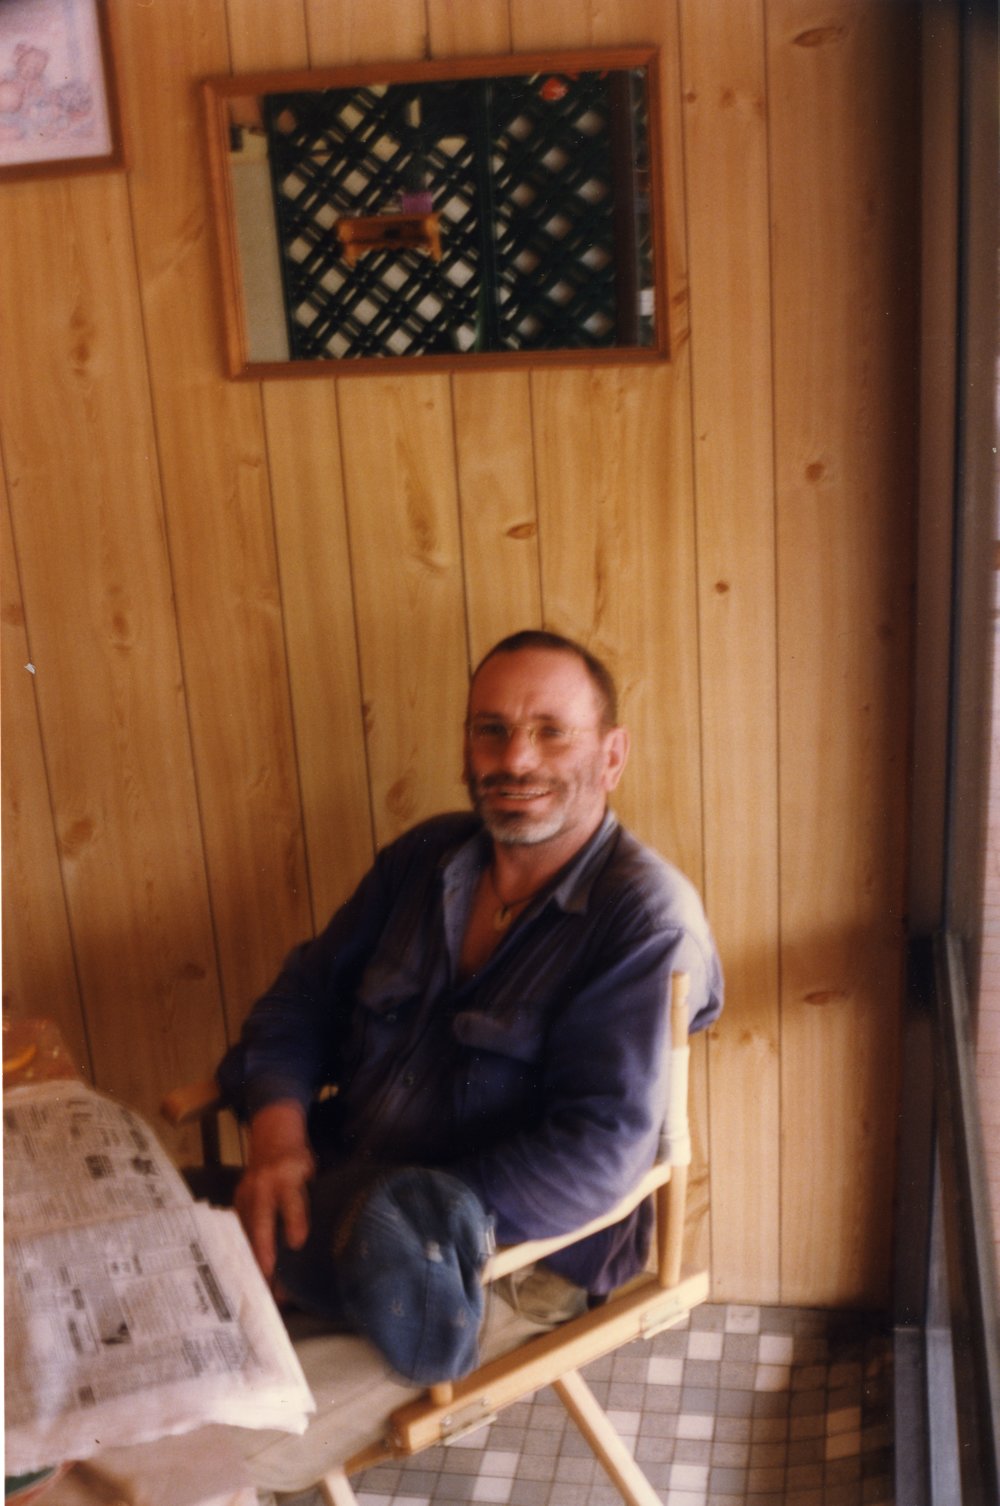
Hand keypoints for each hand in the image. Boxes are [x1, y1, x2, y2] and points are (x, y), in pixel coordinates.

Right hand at [235, 1100, 315, 1280]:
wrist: (271, 1135)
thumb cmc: (298, 1160)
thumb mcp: (311, 1171)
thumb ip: (311, 1197)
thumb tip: (324, 1233)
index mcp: (287, 1174)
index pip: (291, 1200)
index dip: (295, 1220)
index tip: (297, 1243)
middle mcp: (263, 1184)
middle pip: (261, 1219)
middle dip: (263, 1248)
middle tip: (267, 1277)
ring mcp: (246, 1192)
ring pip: (247, 1228)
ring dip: (252, 1256)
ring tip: (259, 1284)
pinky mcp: (237, 1200)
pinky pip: (240, 1228)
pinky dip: (244, 1248)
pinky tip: (249, 1270)